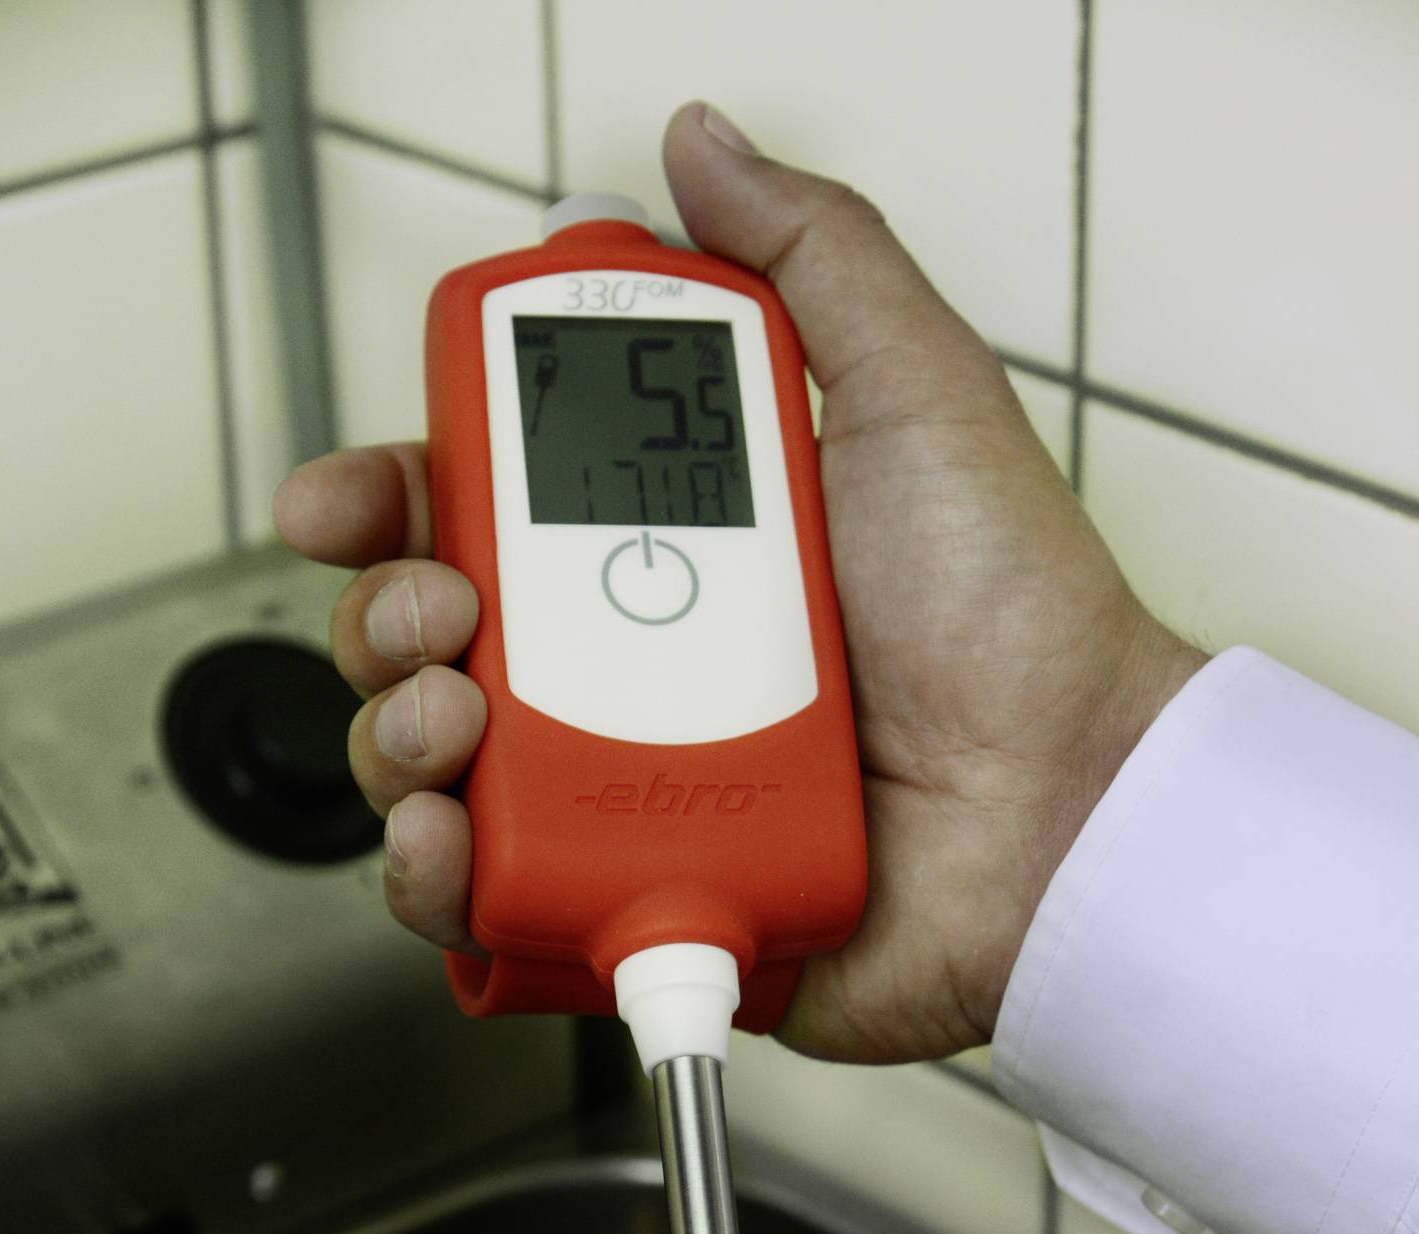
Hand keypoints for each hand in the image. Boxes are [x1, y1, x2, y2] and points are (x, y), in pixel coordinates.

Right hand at [274, 103, 1203, 1063]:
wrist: (1070, 804)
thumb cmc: (1017, 619)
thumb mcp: (922, 393)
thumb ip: (814, 259)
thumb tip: (705, 144)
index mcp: (670, 545)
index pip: (481, 510)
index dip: (392, 498)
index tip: (348, 501)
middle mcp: (628, 670)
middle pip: (429, 641)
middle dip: (385, 620)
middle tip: (445, 617)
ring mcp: (626, 792)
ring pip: (434, 774)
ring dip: (396, 740)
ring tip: (459, 725)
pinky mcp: (640, 898)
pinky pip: (495, 903)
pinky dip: (441, 885)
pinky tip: (456, 847)